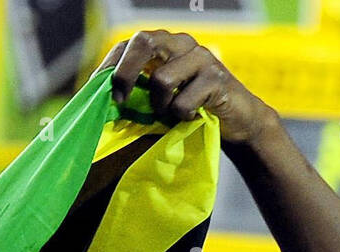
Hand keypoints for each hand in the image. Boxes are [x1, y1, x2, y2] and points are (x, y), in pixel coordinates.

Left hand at [93, 30, 278, 144]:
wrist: (239, 121)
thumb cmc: (194, 110)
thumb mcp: (162, 97)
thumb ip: (138, 91)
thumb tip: (100, 101)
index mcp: (164, 45)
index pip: (128, 44)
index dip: (110, 67)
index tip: (103, 93)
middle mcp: (181, 43)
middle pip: (144, 42)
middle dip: (126, 74)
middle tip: (122, 102)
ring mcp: (201, 57)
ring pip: (162, 79)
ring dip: (160, 106)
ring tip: (170, 115)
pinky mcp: (217, 78)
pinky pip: (184, 101)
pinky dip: (182, 116)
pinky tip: (192, 118)